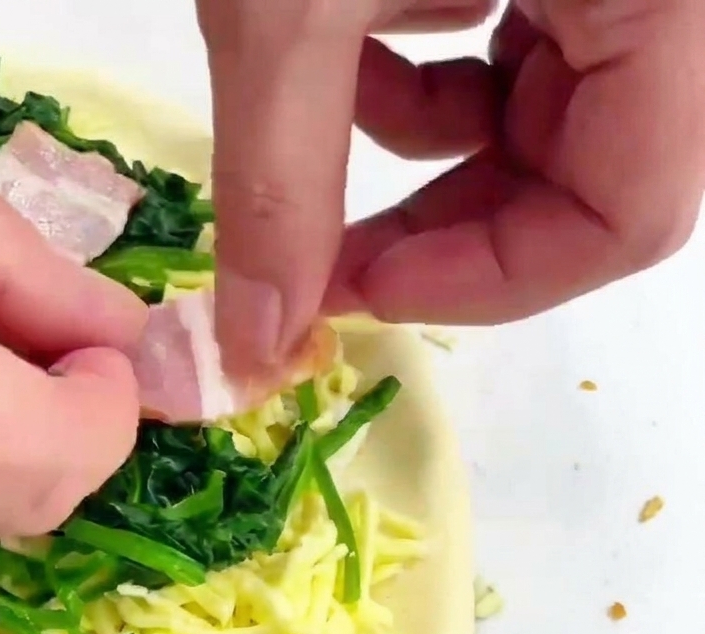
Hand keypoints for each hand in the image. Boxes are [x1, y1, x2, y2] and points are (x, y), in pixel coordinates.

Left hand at [198, 0, 704, 378]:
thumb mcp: (289, 2)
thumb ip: (279, 175)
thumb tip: (257, 344)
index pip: (631, 211)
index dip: (489, 278)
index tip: (361, 289)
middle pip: (588, 181)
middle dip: (444, 230)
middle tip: (327, 258)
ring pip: (547, 123)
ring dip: (421, 157)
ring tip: (322, 117)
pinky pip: (519, 49)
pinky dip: (422, 78)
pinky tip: (347, 48)